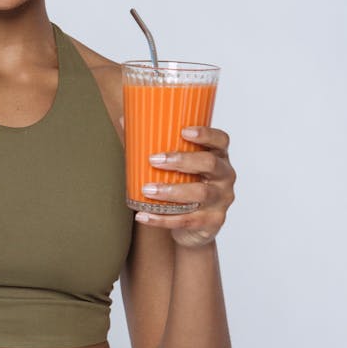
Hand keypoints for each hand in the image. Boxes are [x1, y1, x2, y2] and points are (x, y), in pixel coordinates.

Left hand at [121, 121, 235, 247]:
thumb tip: (122, 119)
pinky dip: (162, 219)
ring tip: (146, 189)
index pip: (221, 140)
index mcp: (218, 156)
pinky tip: (143, 215)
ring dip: (171, 191)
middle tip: (154, 159)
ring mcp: (221, 200)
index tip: (184, 131)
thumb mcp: (175, 167)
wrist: (193, 228)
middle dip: (182, 160)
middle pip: (210, 164)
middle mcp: (225, 176)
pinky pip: (186, 220)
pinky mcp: (212, 222)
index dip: (205, 134)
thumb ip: (153, 145)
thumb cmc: (184, 186)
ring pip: (200, 193)